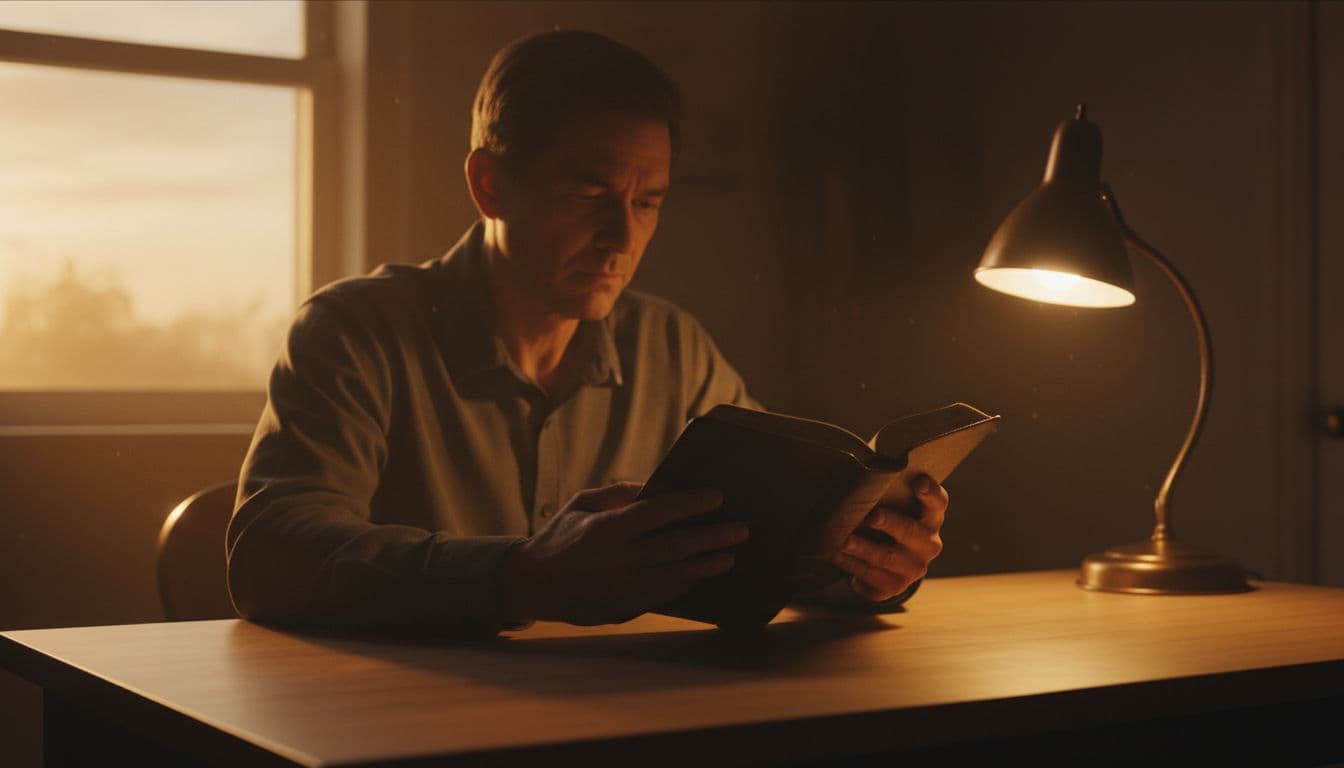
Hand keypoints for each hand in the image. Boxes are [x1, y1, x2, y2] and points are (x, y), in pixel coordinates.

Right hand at [500, 482, 748, 625]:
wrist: (532, 585)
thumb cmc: (558, 537)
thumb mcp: (581, 505)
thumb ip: (617, 494)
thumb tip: (653, 487)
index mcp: (607, 529)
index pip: (658, 512)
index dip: (690, 504)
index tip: (716, 497)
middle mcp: (619, 560)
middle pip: (676, 546)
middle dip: (711, 536)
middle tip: (740, 530)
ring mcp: (623, 587)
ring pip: (675, 575)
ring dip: (705, 565)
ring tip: (729, 557)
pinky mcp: (624, 607)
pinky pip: (663, 595)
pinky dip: (683, 584)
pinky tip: (699, 575)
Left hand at [831, 475, 946, 601]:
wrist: (886, 566)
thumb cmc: (889, 526)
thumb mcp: (894, 510)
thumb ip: (887, 497)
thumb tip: (862, 485)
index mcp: (931, 519)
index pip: (937, 502)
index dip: (930, 492)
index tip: (918, 482)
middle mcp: (928, 544)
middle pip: (910, 531)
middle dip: (889, 523)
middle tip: (870, 517)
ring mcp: (913, 568)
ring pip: (886, 557)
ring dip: (862, 547)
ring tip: (843, 540)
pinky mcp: (895, 586)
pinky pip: (871, 576)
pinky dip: (851, 564)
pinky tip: (837, 555)